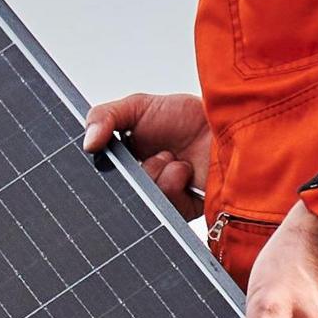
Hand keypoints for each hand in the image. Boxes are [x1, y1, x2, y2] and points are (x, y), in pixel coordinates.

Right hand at [82, 92, 212, 216]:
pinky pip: (162, 206)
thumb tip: (87, 142)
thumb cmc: (189, 118)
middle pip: (114, 190)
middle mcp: (139, 181)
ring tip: (171, 157)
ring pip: (138, 197)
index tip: (97, 153)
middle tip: (136, 158)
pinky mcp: (179, 211)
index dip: (97, 166)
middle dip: (127, 172)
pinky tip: (184, 172)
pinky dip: (172, 183)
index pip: (98, 172)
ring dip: (154, 172)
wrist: (230, 127)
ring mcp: (158, 197)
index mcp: (123, 160)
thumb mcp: (138, 106)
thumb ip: (104, 116)